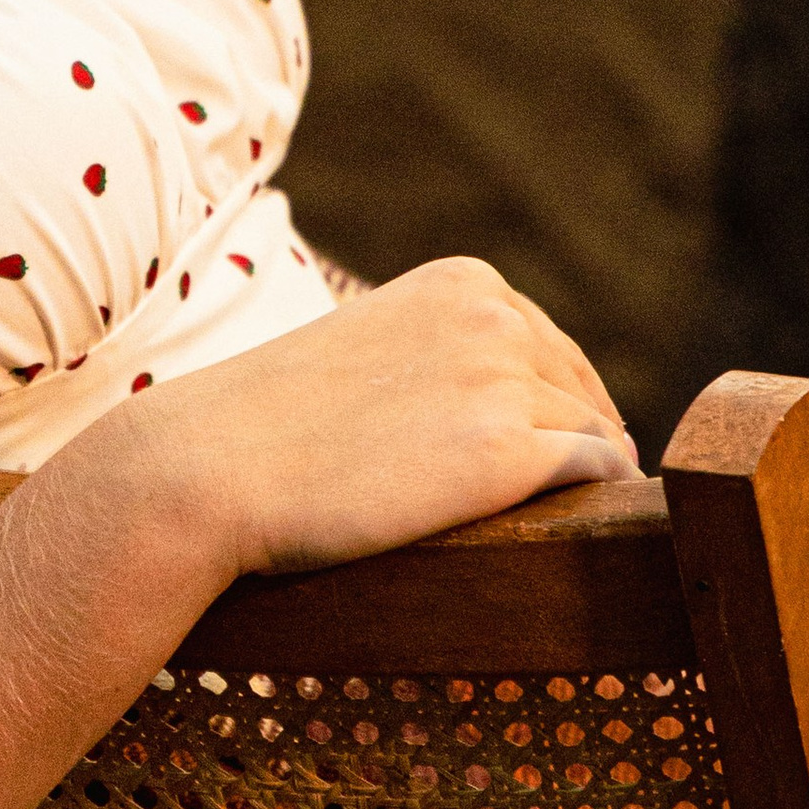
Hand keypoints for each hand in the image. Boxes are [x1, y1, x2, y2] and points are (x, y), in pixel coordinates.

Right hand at [134, 254, 638, 585]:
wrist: (211, 468)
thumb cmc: (272, 426)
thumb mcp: (371, 351)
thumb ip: (440, 357)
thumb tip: (507, 412)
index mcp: (460, 282)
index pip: (547, 344)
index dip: (556, 402)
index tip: (549, 448)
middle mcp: (491, 315)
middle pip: (580, 388)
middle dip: (579, 439)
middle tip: (568, 498)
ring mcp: (502, 380)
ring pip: (596, 432)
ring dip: (586, 476)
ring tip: (566, 520)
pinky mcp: (506, 452)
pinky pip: (598, 471)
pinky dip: (598, 498)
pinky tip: (577, 526)